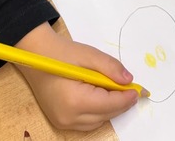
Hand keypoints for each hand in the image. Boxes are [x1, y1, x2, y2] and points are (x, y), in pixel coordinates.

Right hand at [15, 23, 138, 130]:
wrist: (34, 54)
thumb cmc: (61, 52)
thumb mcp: (88, 54)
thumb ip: (110, 68)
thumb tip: (129, 80)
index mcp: (75, 101)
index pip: (110, 104)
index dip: (127, 97)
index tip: (139, 89)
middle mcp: (68, 117)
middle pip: (105, 115)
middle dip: (120, 102)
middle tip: (132, 88)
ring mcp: (62, 122)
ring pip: (97, 121)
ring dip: (109, 108)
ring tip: (116, 90)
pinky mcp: (60, 121)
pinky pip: (86, 122)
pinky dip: (98, 112)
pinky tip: (101, 96)